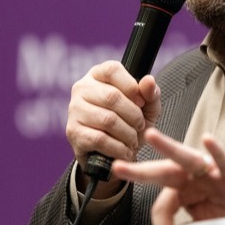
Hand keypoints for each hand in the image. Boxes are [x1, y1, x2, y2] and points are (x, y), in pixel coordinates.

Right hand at [65, 61, 160, 196]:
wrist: (114, 154)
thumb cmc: (130, 122)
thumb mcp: (147, 107)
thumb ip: (151, 93)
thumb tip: (149, 81)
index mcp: (98, 74)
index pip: (112, 70)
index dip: (131, 86)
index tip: (141, 103)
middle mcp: (82, 88)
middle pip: (112, 96)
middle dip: (134, 115)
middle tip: (140, 126)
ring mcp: (74, 110)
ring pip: (107, 120)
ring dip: (127, 134)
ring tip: (133, 140)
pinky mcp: (73, 132)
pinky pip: (100, 139)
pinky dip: (118, 148)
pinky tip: (124, 151)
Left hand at [112, 128, 224, 224]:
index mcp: (186, 193)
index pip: (163, 206)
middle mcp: (196, 179)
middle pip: (163, 172)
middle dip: (139, 171)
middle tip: (117, 167)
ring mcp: (214, 174)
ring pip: (187, 158)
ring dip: (168, 146)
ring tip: (152, 136)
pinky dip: (216, 152)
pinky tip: (207, 141)